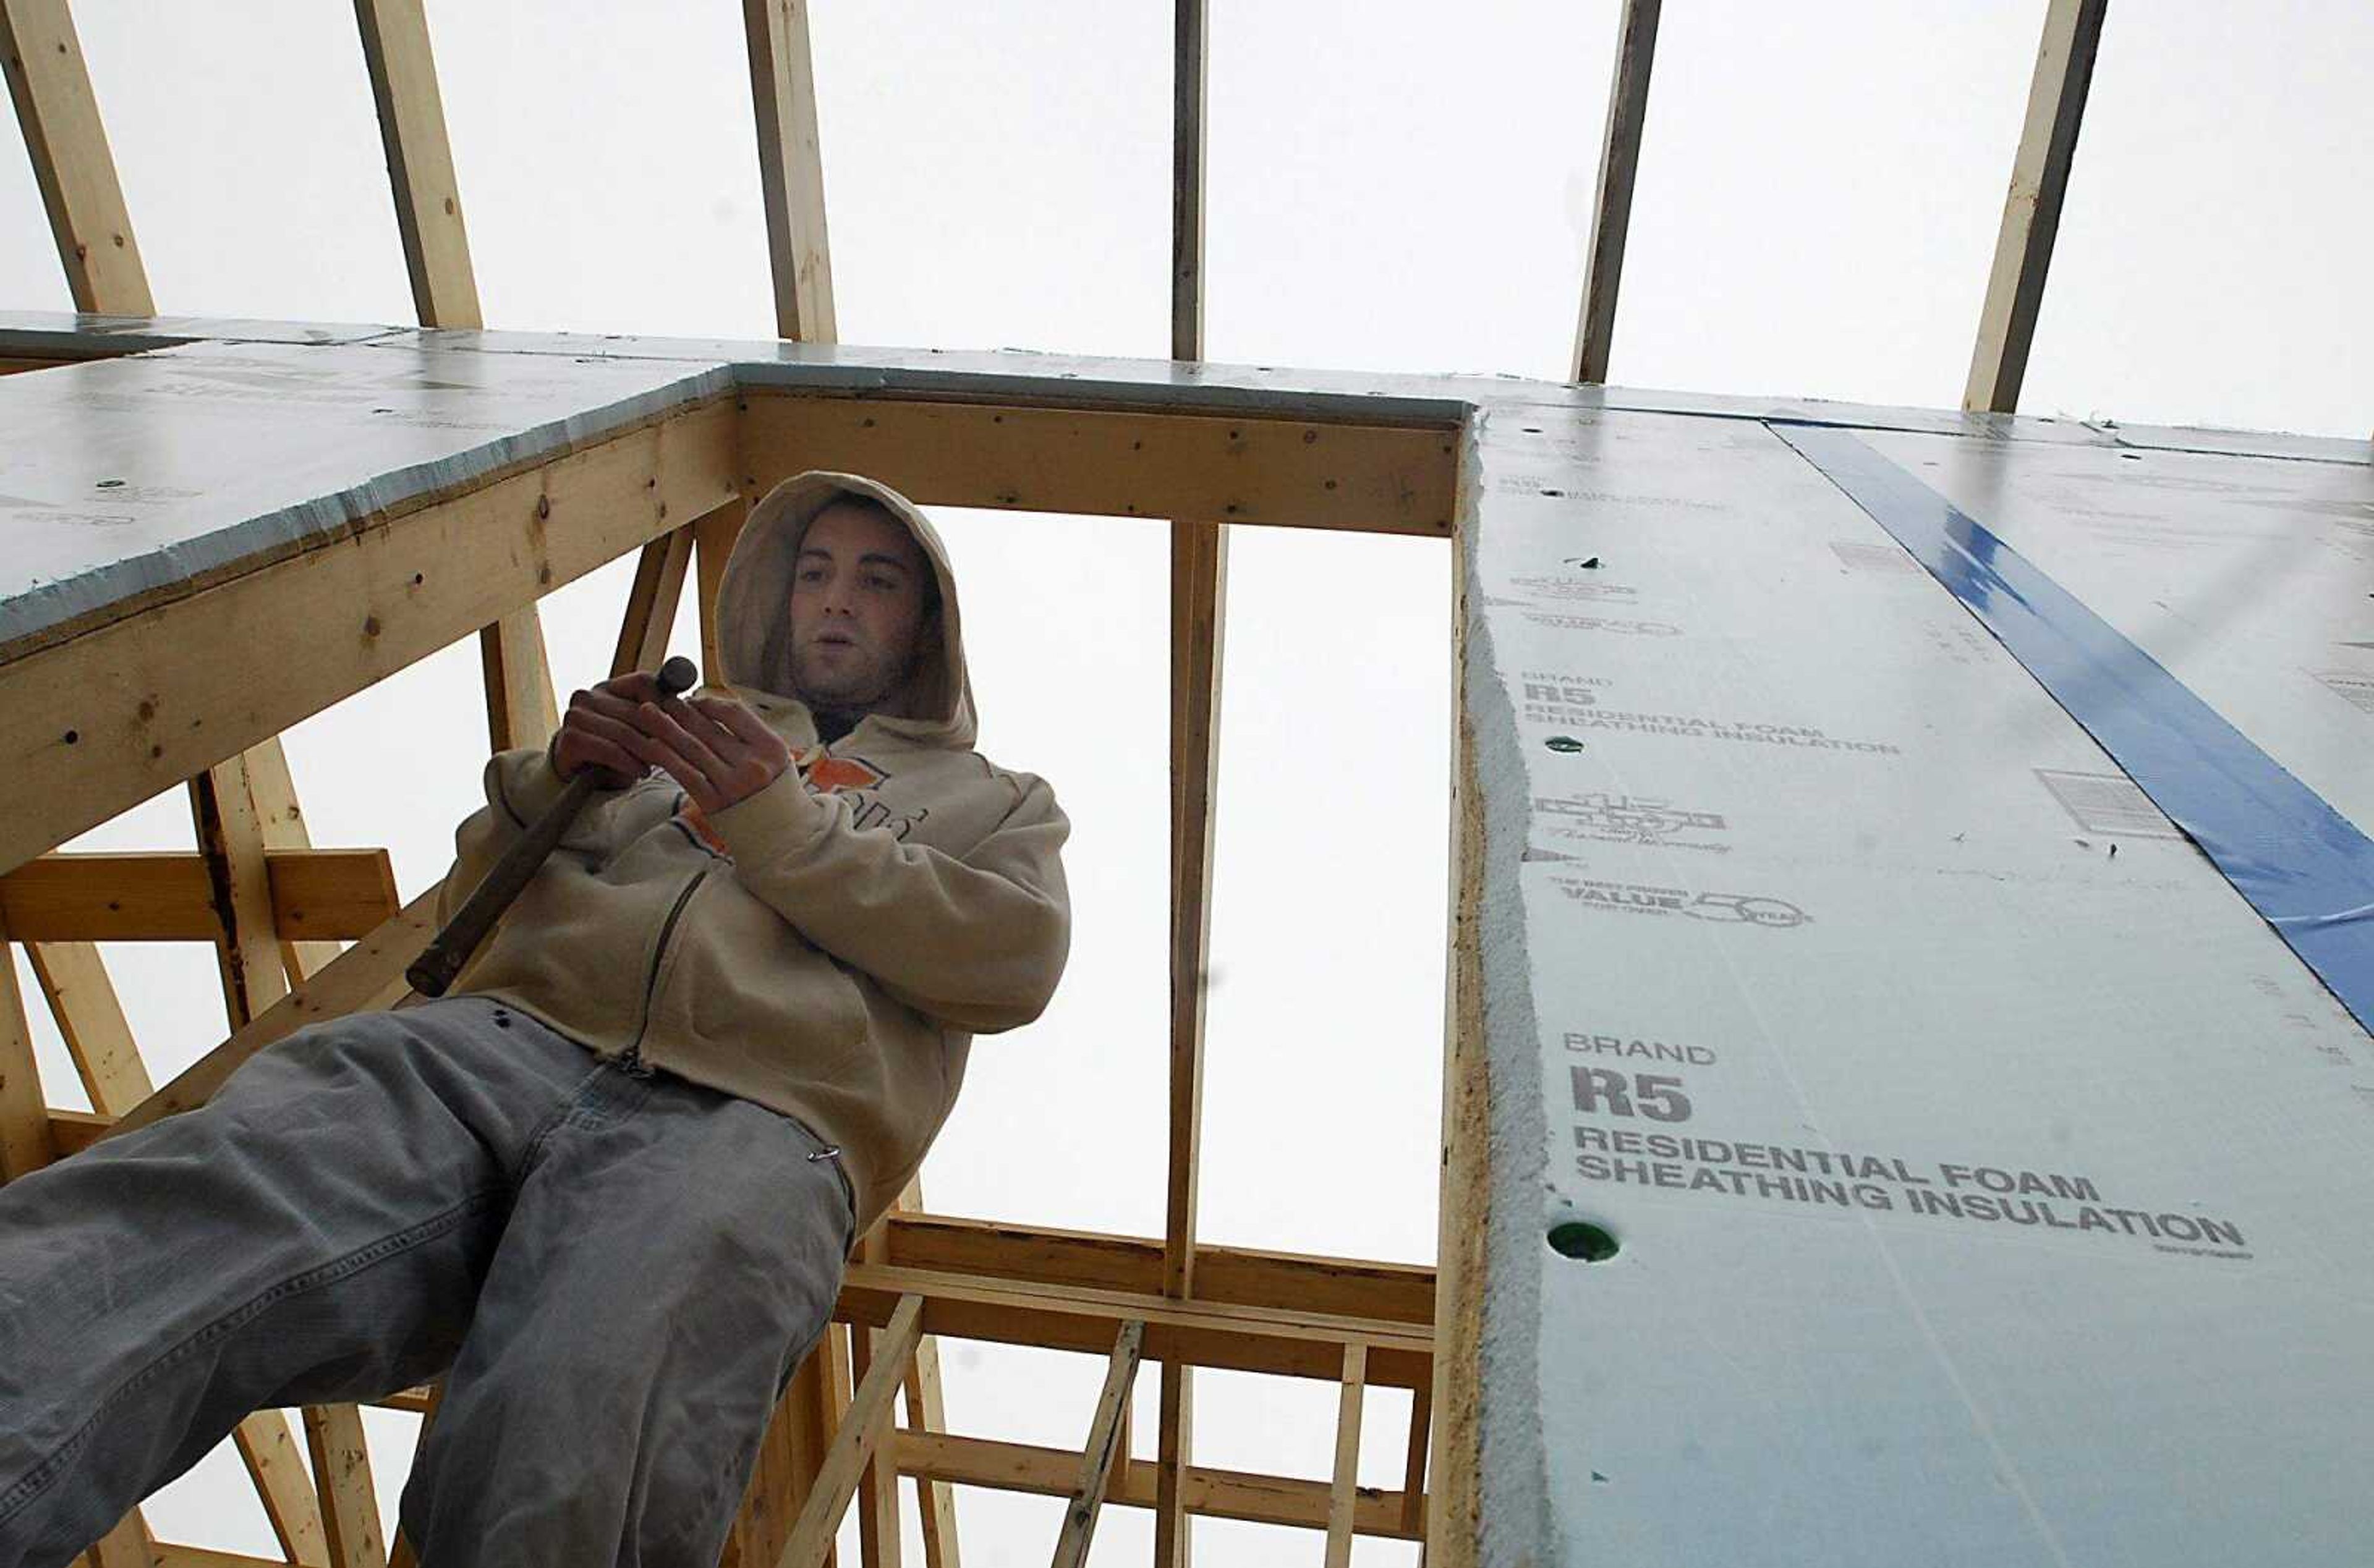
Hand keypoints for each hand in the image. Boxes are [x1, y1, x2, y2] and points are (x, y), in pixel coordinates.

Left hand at [558, 674, 792, 811]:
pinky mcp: (713, 802)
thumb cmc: (773, 791)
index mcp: (771, 747)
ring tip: (647, 712)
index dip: (708, 703)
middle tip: (661, 698)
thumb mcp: (774, 758)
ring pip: (692, 747)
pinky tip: (651, 744)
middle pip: (708, 728)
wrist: (780, 834)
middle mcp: (752, 764)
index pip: (735, 713)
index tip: (691, 700)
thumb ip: (748, 734)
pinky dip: (667, 757)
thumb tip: (710, 708)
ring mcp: (732, 784)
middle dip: (680, 711)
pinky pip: (685, 773)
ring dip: (666, 727)